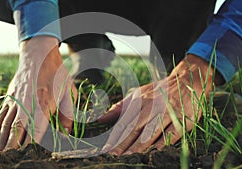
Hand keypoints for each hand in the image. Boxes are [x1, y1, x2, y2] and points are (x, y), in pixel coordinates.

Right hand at [0, 36, 76, 150]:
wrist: (39, 54)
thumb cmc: (57, 74)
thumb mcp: (69, 91)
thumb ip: (68, 114)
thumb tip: (66, 133)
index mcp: (45, 104)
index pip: (36, 130)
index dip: (30, 145)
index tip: (26, 156)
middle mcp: (28, 104)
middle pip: (18, 130)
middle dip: (12, 148)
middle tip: (5, 161)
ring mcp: (16, 101)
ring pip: (6, 125)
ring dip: (2, 142)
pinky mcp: (10, 97)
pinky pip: (0, 116)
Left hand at [99, 54, 223, 154]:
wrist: (187, 81)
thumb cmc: (158, 90)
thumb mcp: (137, 94)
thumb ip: (120, 107)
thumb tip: (101, 119)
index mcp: (140, 100)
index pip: (125, 121)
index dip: (116, 135)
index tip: (107, 148)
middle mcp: (153, 105)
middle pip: (136, 127)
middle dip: (124, 142)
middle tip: (115, 154)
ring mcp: (168, 112)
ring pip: (152, 131)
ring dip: (140, 144)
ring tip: (129, 155)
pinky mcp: (182, 118)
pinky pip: (171, 132)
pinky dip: (162, 142)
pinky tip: (153, 150)